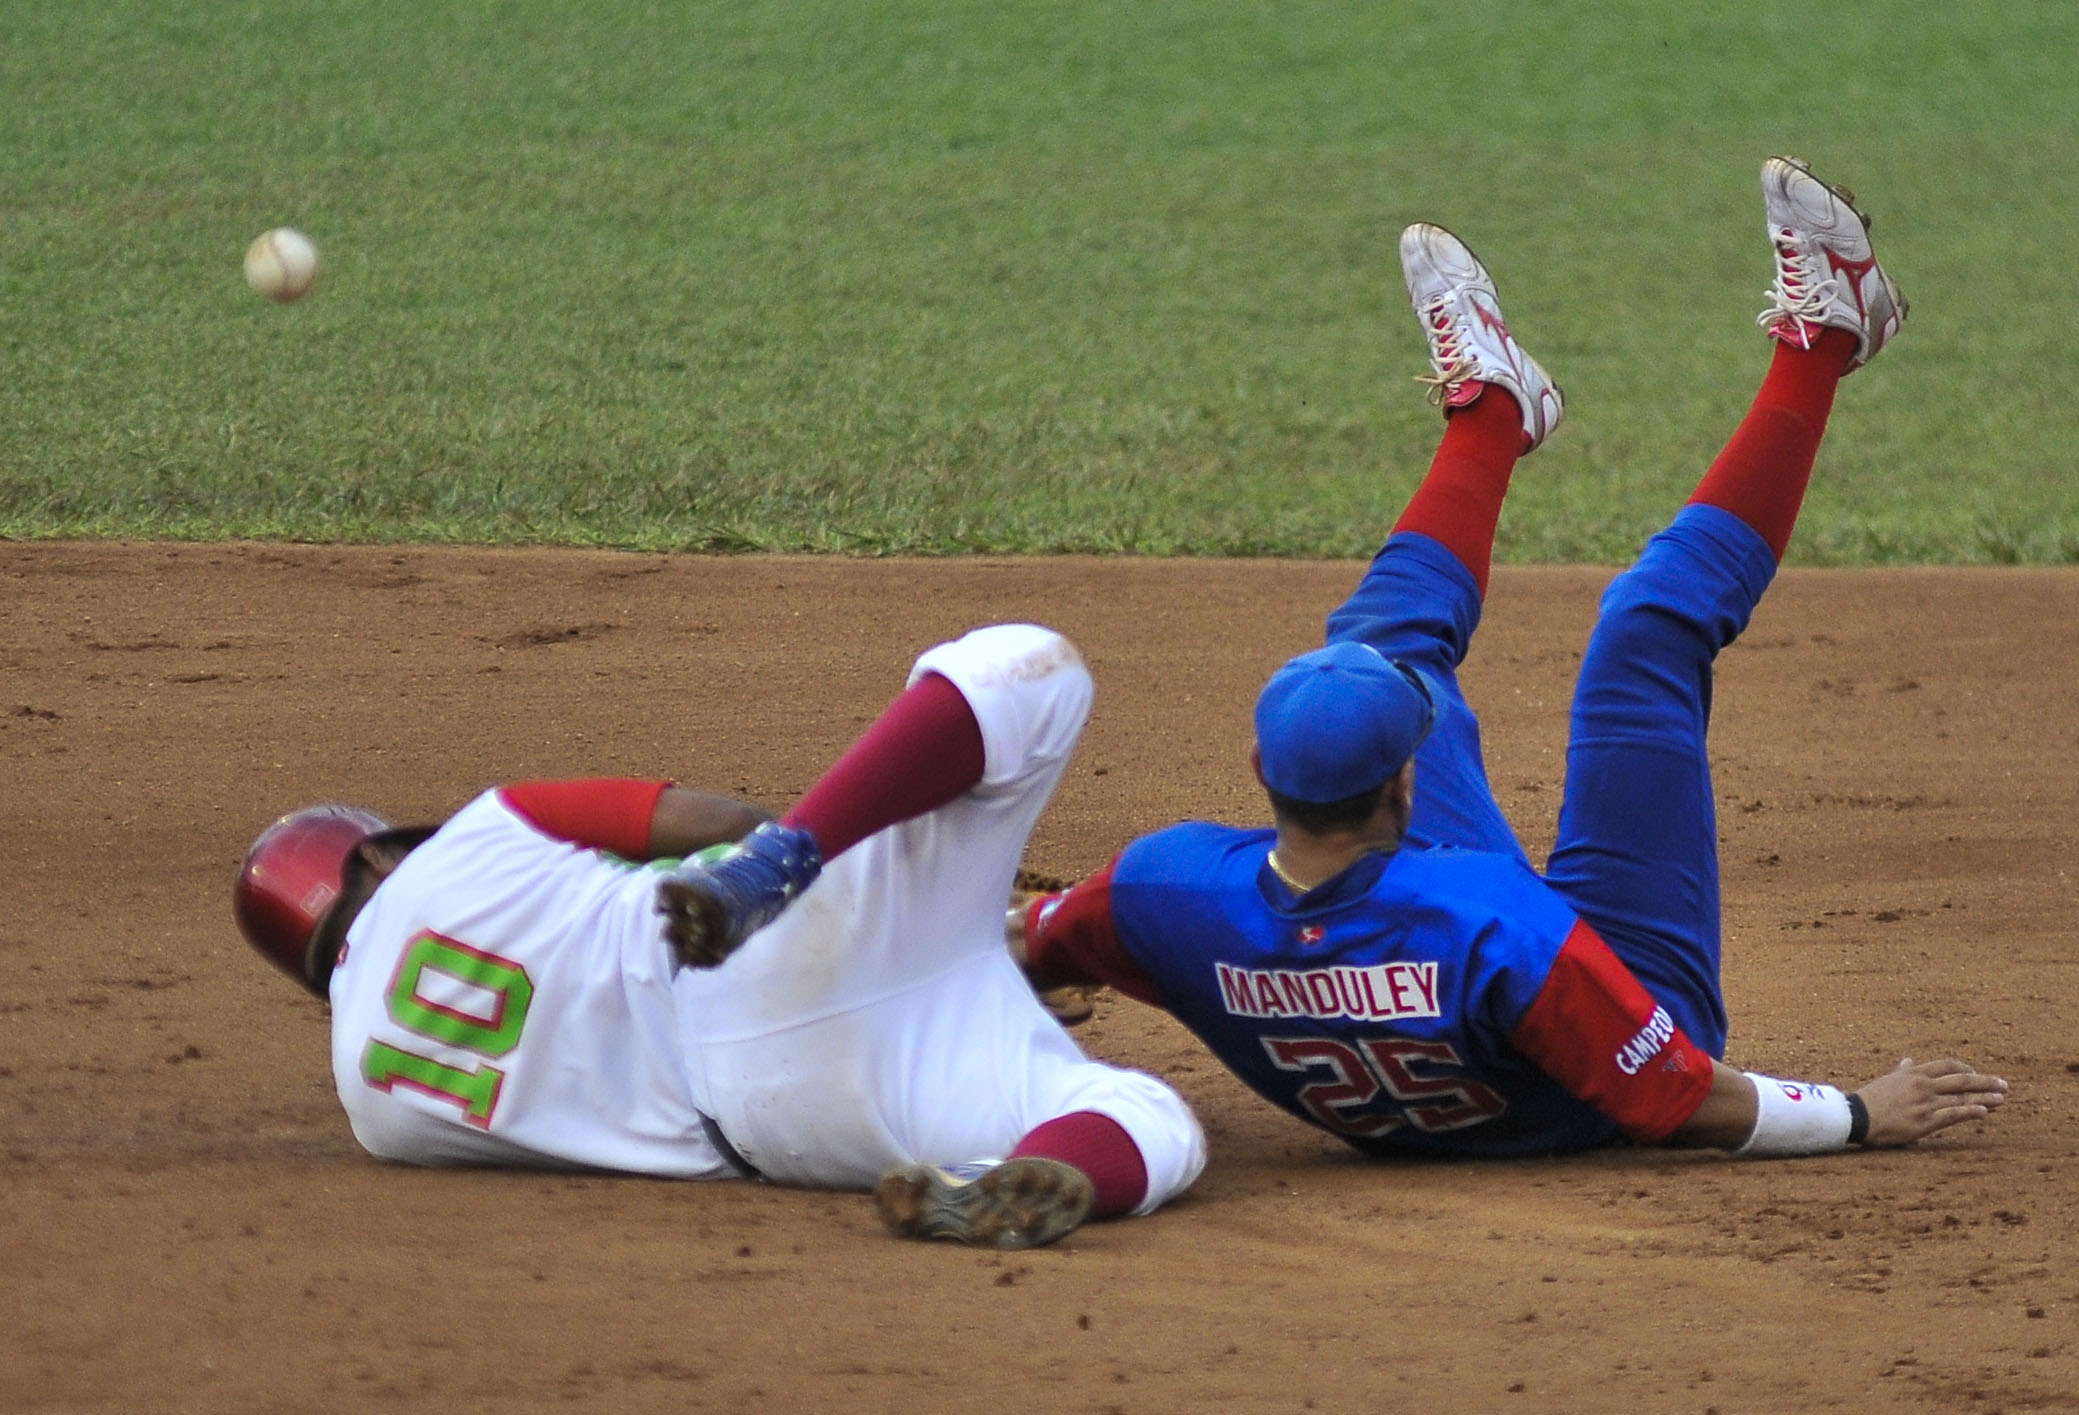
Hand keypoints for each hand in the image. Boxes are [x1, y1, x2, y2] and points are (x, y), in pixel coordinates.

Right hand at [1854, 1057, 2007, 1146]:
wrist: (1856, 1117)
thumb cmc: (1869, 1099)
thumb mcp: (1886, 1080)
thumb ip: (1902, 1071)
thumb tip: (1908, 1061)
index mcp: (1913, 1073)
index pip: (1947, 1066)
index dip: (1966, 1069)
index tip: (1978, 1074)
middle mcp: (1922, 1085)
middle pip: (1961, 1080)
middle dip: (1985, 1082)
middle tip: (2004, 1085)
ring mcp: (1925, 1103)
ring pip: (1961, 1098)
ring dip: (1985, 1098)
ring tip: (2002, 1099)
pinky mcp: (1925, 1121)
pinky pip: (1952, 1115)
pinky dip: (1970, 1112)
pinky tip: (1984, 1112)